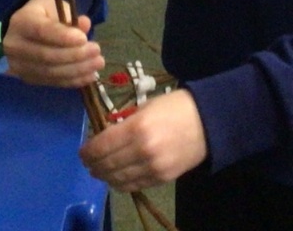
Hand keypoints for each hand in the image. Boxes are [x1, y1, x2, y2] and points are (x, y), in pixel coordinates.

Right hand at [5, 0, 104, 86]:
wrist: (25, 29)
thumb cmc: (44, 14)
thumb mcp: (57, 7)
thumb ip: (70, 16)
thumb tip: (85, 25)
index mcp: (21, 22)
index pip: (41, 31)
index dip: (63, 37)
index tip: (84, 38)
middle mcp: (15, 46)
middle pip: (46, 55)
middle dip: (75, 55)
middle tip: (96, 50)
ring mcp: (19, 66)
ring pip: (50, 72)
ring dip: (77, 70)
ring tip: (98, 63)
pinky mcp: (28, 79)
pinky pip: (53, 82)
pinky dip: (73, 80)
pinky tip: (90, 75)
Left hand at [80, 89, 207, 191]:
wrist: (209, 121)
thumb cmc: (176, 107)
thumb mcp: (146, 107)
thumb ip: (125, 122)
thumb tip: (105, 135)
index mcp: (137, 128)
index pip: (101, 146)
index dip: (88, 151)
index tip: (83, 151)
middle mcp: (142, 151)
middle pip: (107, 164)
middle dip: (93, 164)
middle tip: (88, 162)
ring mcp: (153, 168)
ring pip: (118, 179)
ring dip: (105, 176)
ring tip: (99, 171)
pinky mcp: (162, 179)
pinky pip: (134, 185)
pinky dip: (121, 183)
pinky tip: (116, 178)